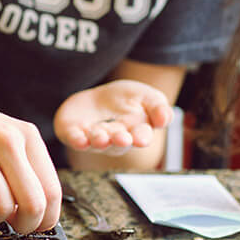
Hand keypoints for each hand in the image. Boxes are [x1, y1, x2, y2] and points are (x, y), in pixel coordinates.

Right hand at [0, 78, 61, 233]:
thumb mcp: (4, 134)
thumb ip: (25, 165)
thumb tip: (41, 209)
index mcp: (26, 135)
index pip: (52, 190)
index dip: (47, 218)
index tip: (38, 225)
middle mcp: (6, 140)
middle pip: (33, 204)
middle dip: (25, 226)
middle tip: (14, 225)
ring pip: (2, 208)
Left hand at [53, 80, 172, 155]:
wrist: (94, 97)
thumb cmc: (123, 100)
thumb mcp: (144, 95)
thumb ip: (157, 106)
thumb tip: (165, 119)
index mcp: (135, 131)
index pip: (140, 136)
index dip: (141, 137)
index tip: (141, 138)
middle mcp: (115, 139)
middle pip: (118, 143)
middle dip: (120, 141)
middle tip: (123, 138)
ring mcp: (93, 138)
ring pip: (97, 143)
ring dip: (100, 140)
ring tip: (101, 137)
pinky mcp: (73, 134)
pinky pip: (75, 139)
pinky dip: (77, 140)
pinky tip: (80, 139)